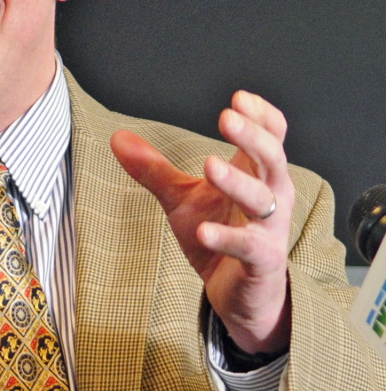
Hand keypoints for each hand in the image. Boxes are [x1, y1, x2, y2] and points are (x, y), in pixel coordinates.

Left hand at [110, 91, 293, 353]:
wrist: (238, 292)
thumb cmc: (218, 235)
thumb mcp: (181, 199)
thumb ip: (154, 169)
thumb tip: (117, 137)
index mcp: (255, 174)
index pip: (271, 135)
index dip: (260, 116)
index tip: (238, 98)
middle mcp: (271, 197)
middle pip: (273, 159)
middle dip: (252, 136)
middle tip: (226, 116)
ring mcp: (269, 230)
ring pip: (263, 199)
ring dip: (237, 181)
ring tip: (208, 164)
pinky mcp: (261, 262)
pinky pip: (249, 247)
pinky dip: (226, 238)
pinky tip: (204, 231)